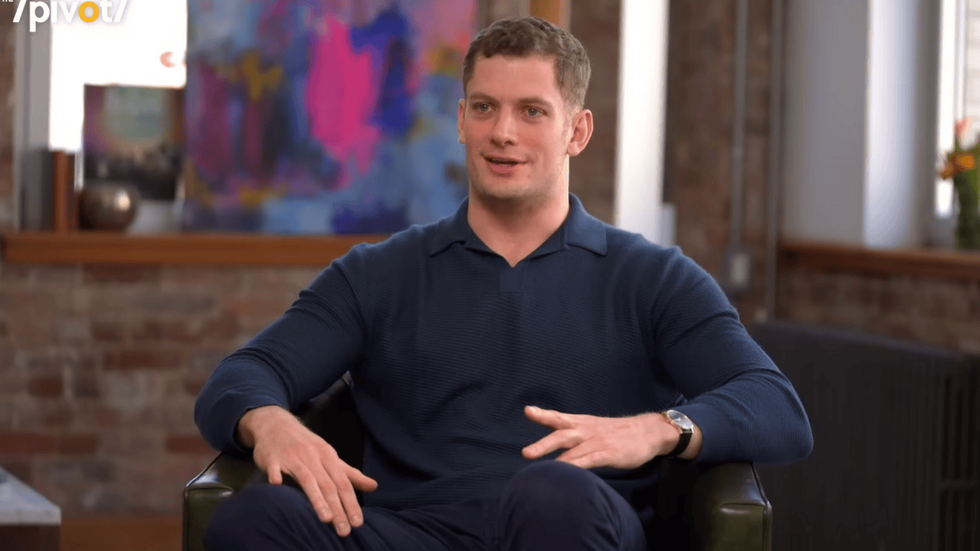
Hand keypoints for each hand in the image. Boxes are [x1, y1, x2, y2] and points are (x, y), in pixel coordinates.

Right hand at [238, 406, 377, 536]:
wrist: (277, 425)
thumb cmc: (306, 445)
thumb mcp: (330, 456)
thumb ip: (350, 474)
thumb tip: (374, 486)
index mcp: (328, 456)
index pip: (343, 483)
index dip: (351, 503)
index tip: (357, 523)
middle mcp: (312, 456)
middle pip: (328, 485)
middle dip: (338, 508)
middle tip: (344, 530)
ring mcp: (292, 456)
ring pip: (306, 479)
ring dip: (316, 498)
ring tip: (326, 518)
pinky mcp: (272, 458)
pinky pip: (274, 468)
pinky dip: (275, 475)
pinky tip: (278, 485)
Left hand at [521, 406, 677, 469]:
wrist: (648, 431)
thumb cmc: (617, 431)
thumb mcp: (594, 427)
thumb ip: (575, 432)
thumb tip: (553, 441)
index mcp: (582, 423)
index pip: (559, 417)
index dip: (543, 414)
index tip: (528, 410)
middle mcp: (587, 431)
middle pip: (561, 435)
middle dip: (543, 444)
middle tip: (526, 453)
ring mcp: (598, 442)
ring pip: (573, 451)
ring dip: (556, 460)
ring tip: (540, 469)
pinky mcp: (609, 453)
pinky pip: (589, 461)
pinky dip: (577, 466)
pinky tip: (566, 472)